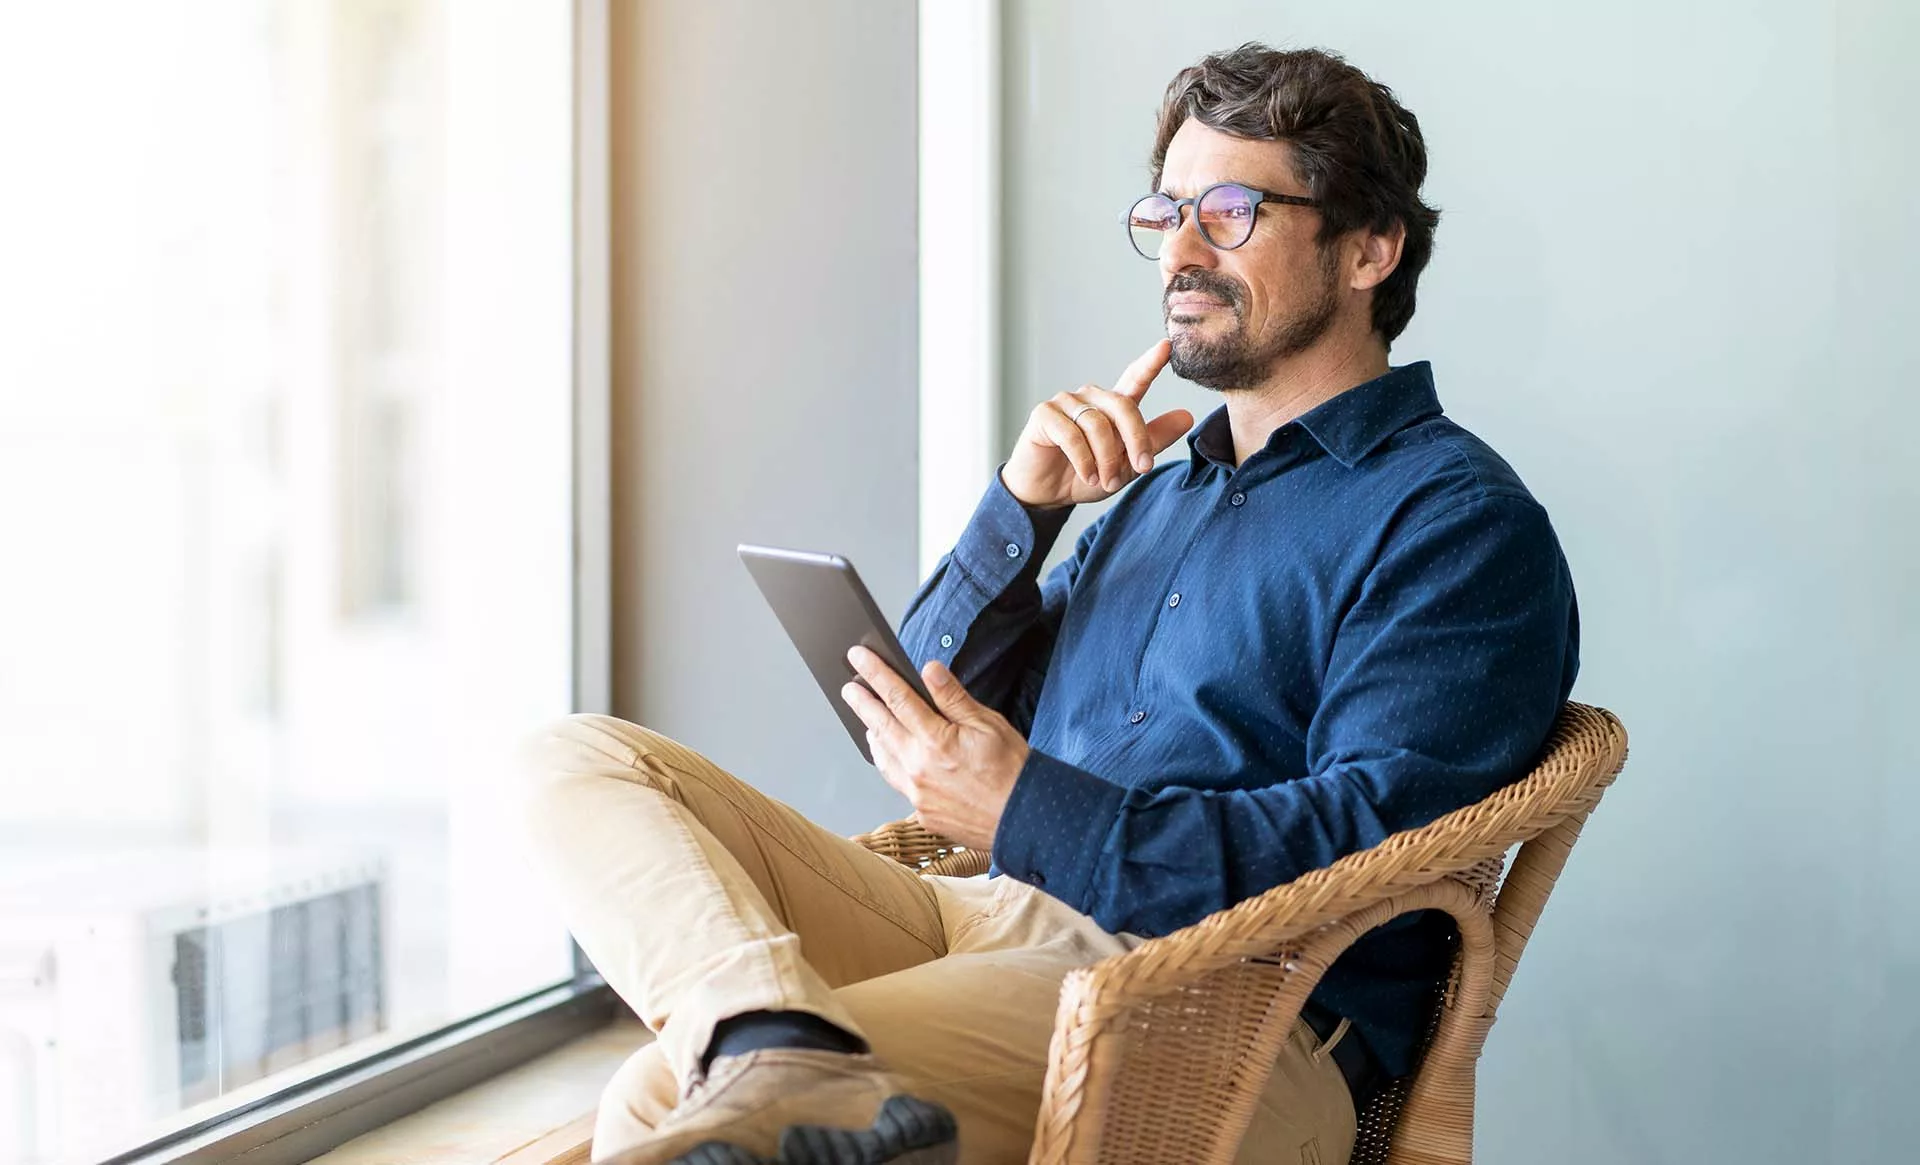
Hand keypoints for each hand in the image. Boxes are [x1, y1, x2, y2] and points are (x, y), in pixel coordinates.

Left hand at [840, 646, 1027, 851]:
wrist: (1025, 819)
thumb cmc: (1012, 770)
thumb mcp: (988, 723)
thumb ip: (953, 697)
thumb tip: (929, 670)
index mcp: (936, 740)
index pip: (897, 697)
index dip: (875, 674)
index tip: (859, 657)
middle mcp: (919, 767)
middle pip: (880, 726)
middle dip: (862, 702)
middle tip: (849, 687)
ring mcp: (917, 792)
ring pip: (882, 756)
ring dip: (871, 733)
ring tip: (865, 718)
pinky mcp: (922, 811)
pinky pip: (895, 780)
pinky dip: (886, 761)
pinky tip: (888, 753)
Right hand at [1001, 338, 1194, 508]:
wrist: (1048, 495)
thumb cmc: (1086, 476)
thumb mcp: (1127, 465)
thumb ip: (1154, 440)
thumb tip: (1187, 417)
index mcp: (1112, 405)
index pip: (1134, 379)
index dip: (1150, 363)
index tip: (1167, 346)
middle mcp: (1090, 397)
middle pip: (1123, 406)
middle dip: (1136, 439)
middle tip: (1141, 468)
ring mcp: (1066, 402)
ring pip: (1098, 425)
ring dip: (1106, 459)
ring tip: (1106, 481)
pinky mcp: (1044, 414)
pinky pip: (1072, 435)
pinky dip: (1084, 460)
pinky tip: (1088, 476)